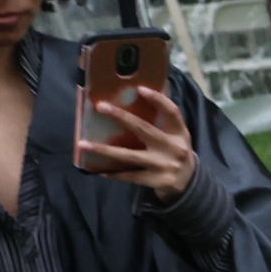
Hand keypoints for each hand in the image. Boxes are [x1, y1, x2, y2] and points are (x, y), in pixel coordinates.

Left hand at [73, 80, 199, 201]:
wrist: (188, 183)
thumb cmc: (174, 152)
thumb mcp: (176, 136)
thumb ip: (163, 121)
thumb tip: (140, 94)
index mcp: (180, 134)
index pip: (172, 113)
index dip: (158, 100)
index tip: (139, 88)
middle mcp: (174, 148)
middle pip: (144, 130)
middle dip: (121, 117)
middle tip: (101, 106)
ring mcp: (165, 166)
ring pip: (130, 156)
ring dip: (105, 150)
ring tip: (83, 145)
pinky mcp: (157, 181)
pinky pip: (131, 176)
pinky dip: (114, 173)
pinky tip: (99, 170)